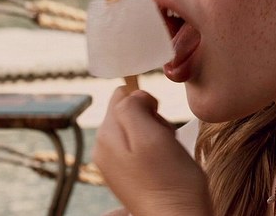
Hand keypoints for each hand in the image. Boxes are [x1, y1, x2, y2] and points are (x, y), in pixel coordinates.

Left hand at [93, 87, 211, 215]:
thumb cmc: (170, 181)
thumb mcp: (149, 135)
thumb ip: (133, 107)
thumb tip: (133, 94)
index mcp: (105, 136)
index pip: (122, 95)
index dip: (146, 102)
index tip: (157, 121)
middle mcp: (104, 149)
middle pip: (130, 111)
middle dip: (152, 119)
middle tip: (164, 140)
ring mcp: (116, 163)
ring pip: (139, 129)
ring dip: (157, 135)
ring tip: (167, 154)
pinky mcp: (129, 174)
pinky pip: (143, 147)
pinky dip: (158, 149)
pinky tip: (165, 164)